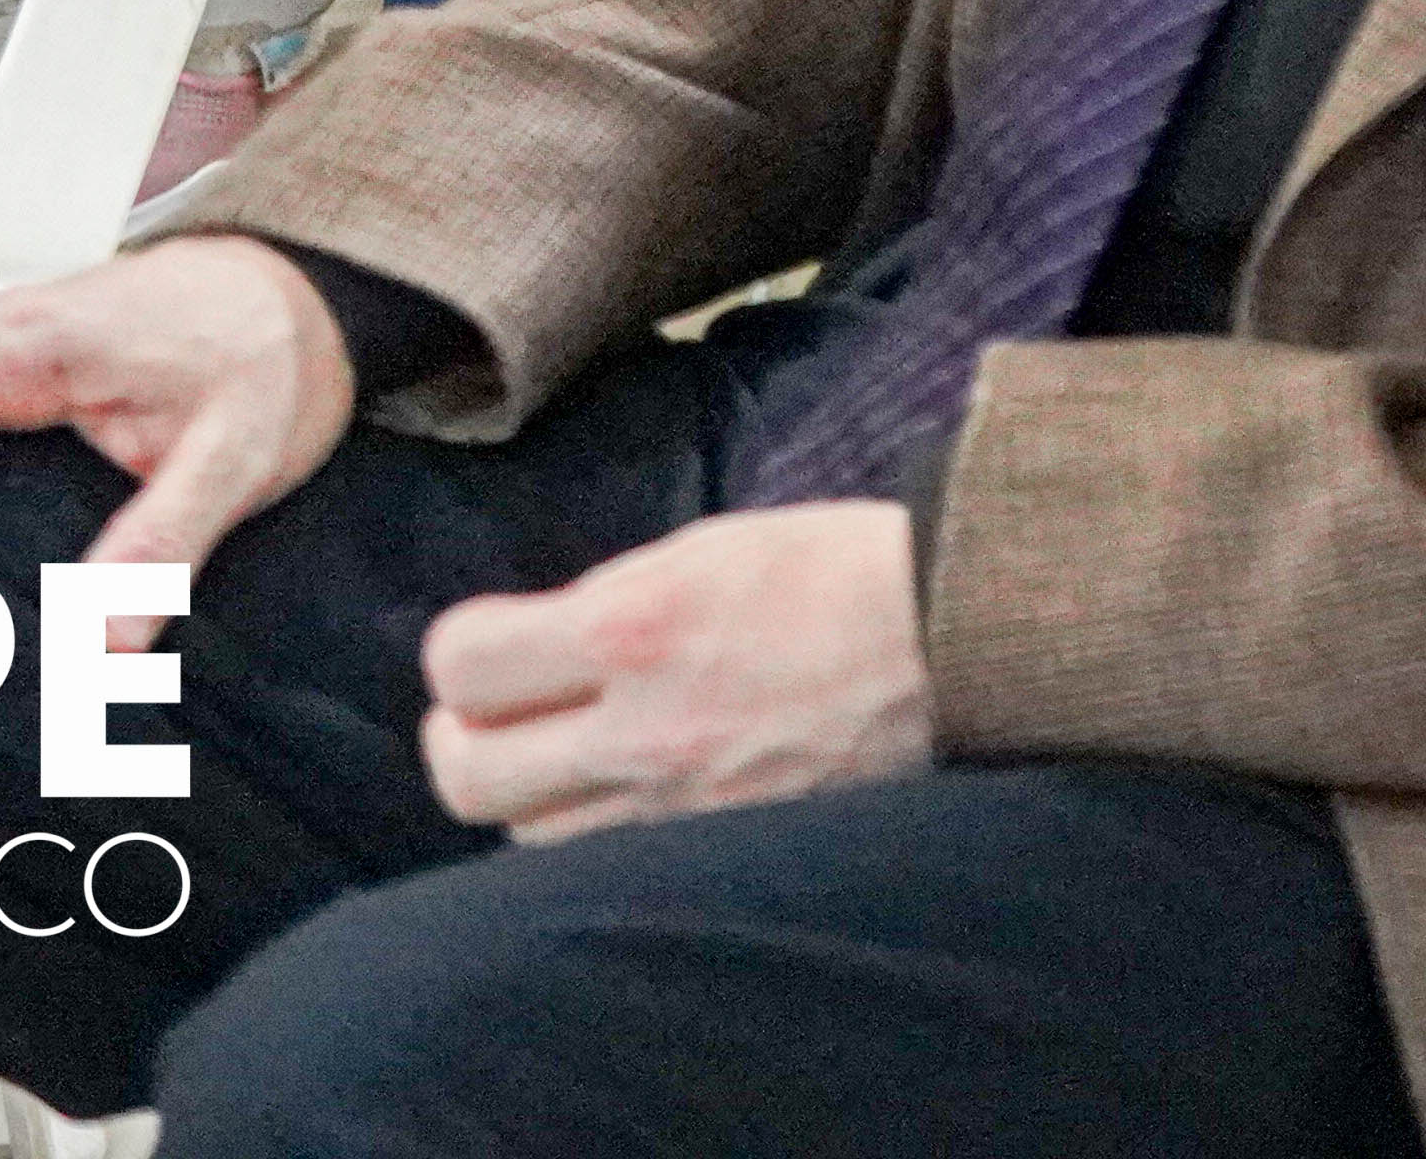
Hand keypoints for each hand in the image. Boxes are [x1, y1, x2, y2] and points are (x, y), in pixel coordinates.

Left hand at [418, 501, 931, 840]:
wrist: (966, 643)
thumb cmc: (839, 573)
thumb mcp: (704, 552)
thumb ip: (609, 605)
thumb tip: (544, 645)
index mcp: (630, 627)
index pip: (463, 664)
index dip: (459, 664)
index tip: (486, 658)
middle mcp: (641, 730)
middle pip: (468, 779)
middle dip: (462, 746)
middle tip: (488, 726)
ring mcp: (684, 810)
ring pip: (530, 844)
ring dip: (532, 804)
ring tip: (564, 768)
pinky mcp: (732, 859)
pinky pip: (617, 873)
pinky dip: (601, 848)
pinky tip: (626, 810)